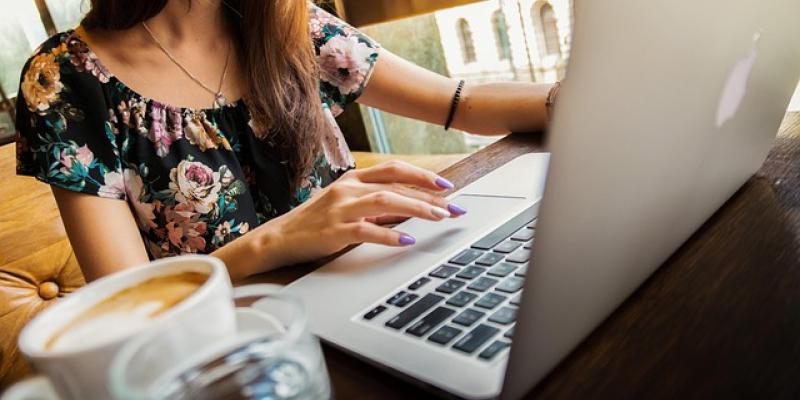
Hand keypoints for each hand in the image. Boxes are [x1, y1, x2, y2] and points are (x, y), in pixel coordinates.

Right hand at [254, 161, 467, 267]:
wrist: (279, 238)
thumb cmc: (315, 223)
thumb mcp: (346, 206)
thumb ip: (375, 205)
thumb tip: (410, 209)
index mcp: (352, 179)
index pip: (394, 169)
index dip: (422, 175)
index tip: (446, 186)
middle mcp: (348, 188)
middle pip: (396, 185)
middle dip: (429, 196)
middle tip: (454, 207)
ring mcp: (340, 208)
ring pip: (386, 201)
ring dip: (416, 209)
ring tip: (439, 218)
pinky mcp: (334, 231)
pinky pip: (367, 230)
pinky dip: (390, 234)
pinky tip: (407, 240)